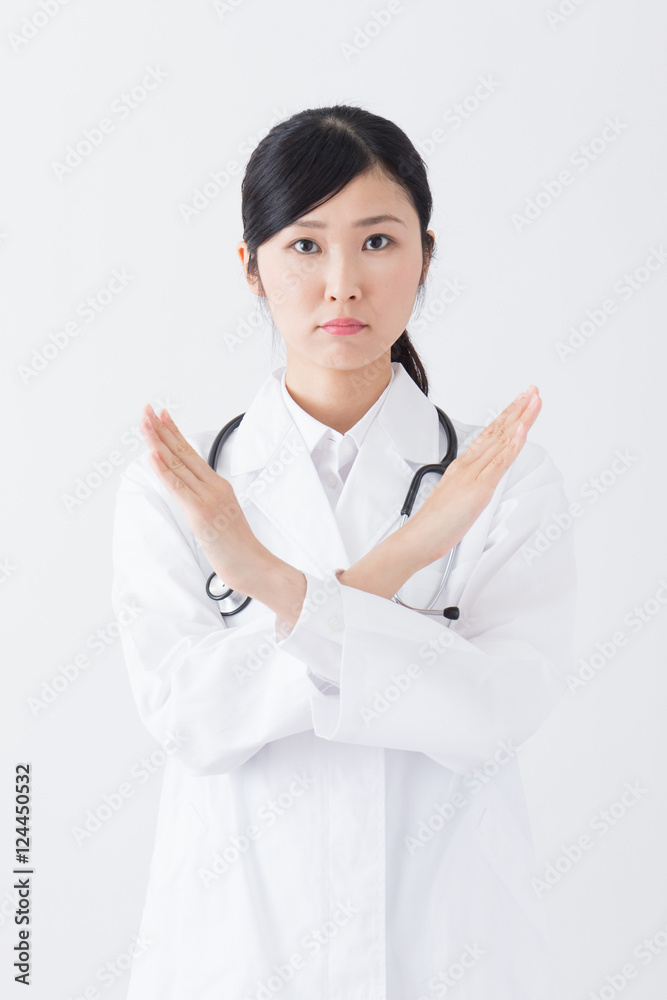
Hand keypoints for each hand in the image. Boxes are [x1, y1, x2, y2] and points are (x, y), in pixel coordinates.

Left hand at [139, 404, 263, 593]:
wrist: (255, 565)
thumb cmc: (238, 548)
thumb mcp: (221, 517)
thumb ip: (206, 502)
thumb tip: (189, 496)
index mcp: (219, 486)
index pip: (191, 455)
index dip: (175, 434)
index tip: (162, 416)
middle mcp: (214, 487)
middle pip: (183, 453)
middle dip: (162, 430)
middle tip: (147, 410)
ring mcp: (208, 498)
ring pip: (177, 465)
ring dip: (158, 442)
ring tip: (145, 423)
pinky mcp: (201, 513)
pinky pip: (178, 487)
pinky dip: (163, 470)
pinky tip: (153, 454)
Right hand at [407, 385, 542, 563]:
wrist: (420, 536)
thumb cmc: (436, 523)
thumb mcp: (456, 498)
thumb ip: (469, 486)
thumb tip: (481, 484)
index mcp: (464, 466)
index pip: (489, 435)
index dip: (506, 417)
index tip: (519, 403)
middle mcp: (469, 465)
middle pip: (498, 431)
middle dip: (517, 409)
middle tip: (531, 390)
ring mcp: (474, 475)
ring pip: (501, 440)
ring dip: (519, 418)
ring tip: (532, 400)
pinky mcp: (479, 488)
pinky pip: (499, 462)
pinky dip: (512, 444)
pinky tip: (521, 430)